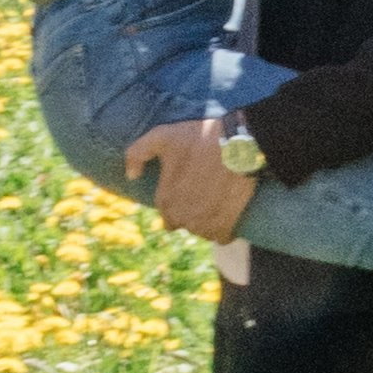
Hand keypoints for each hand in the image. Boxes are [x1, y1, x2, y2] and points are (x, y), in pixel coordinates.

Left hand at [122, 115, 259, 241]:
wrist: (240, 144)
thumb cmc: (200, 138)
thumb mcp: (161, 136)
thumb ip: (137, 153)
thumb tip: (131, 176)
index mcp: (166, 201)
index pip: (167, 213)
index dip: (178, 199)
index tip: (189, 186)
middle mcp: (183, 219)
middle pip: (184, 223)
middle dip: (192, 211)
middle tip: (204, 190)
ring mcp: (206, 226)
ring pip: (202, 231)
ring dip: (207, 221)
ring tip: (217, 198)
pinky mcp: (227, 227)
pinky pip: (221, 237)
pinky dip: (224, 228)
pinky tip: (228, 211)